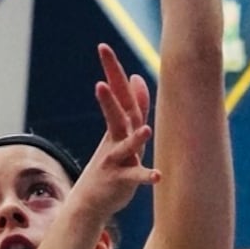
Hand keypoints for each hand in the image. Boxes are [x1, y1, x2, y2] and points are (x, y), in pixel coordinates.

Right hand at [67, 42, 158, 226]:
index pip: (116, 94)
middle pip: (114, 116)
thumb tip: (137, 77)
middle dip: (109, 99)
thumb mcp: (122, 133)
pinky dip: (147, 176)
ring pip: (125, 147)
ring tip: (145, 130)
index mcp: (118, 126)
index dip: (111, 71)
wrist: (91, 201)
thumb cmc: (111, 164)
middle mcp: (115, 140)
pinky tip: (158, 176)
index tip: (102, 47)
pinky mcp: (121, 181)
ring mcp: (116, 161)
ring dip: (135, 139)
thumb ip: (135, 106)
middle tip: (100, 82)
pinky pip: (135, 177)